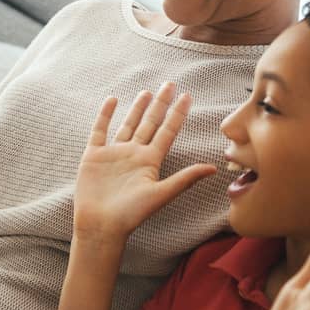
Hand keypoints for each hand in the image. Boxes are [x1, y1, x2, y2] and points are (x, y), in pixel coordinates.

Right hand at [74, 82, 217, 242]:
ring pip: (128, 125)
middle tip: (170, 84)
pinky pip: (100, 130)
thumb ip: (185, 178)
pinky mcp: (94, 156)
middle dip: (161, 104)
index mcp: (151, 161)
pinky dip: (105, 115)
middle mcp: (134, 154)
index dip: (178, 114)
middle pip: (150, 123)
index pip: (168, 131)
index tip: (188, 96)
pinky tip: (112, 100)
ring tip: (147, 92)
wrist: (101, 226)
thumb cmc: (132, 215)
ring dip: (137, 108)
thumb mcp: (161, 194)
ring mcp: (114, 154)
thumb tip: (214, 168)